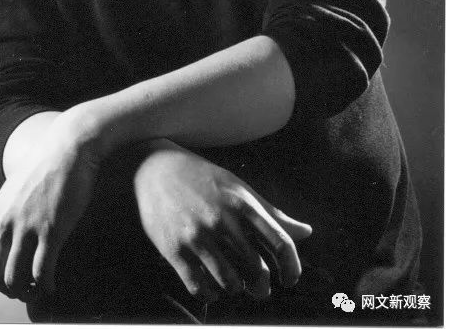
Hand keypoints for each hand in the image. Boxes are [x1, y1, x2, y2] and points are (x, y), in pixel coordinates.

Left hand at [0, 110, 101, 299]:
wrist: (69, 147)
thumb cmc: (49, 166)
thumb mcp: (18, 188)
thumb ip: (12, 210)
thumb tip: (16, 233)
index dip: (4, 277)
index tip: (20, 279)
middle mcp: (6, 223)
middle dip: (10, 291)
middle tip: (26, 293)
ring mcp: (27, 227)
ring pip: (16, 278)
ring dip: (27, 292)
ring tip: (40, 292)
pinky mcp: (51, 230)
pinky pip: (42, 271)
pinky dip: (46, 286)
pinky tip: (53, 287)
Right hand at [133, 139, 311, 302]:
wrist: (154, 168)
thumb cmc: (203, 178)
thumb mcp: (239, 188)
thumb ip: (272, 213)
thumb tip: (307, 232)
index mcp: (242, 204)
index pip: (280, 243)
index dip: (291, 267)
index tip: (289, 280)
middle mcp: (222, 221)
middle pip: (256, 270)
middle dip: (262, 287)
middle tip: (259, 288)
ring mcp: (196, 236)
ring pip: (229, 283)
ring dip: (236, 290)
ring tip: (234, 285)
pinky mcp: (173, 249)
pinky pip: (199, 287)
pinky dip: (210, 295)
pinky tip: (211, 288)